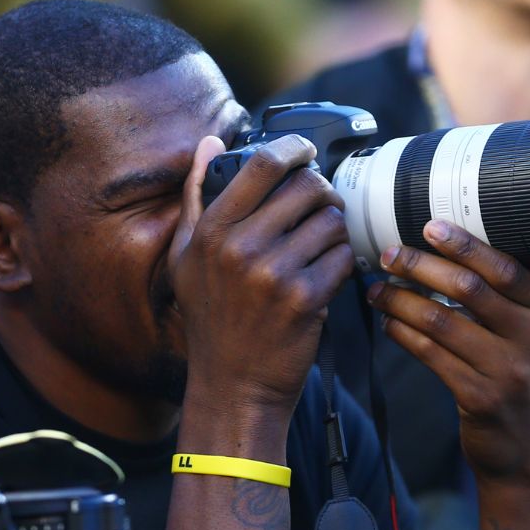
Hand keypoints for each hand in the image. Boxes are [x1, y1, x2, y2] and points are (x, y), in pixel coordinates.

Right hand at [170, 135, 352, 423]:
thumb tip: (207, 143)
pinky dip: (344, 261)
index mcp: (212, 231)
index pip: (263, 165)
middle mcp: (240, 248)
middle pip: (306, 187)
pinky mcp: (305, 299)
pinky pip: (344, 256)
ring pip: (331, 221)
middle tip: (321, 206)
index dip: (293, 149)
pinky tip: (328, 273)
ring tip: (323, 244)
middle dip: (322, 192)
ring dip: (335, 228)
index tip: (304, 152)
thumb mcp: (186, 257)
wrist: (234, 386)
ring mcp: (274, 274)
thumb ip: (195, 197)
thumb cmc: (211, 321)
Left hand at [367, 220, 529, 529]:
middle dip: (420, 266)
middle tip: (387, 254)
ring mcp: (509, 369)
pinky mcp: (481, 397)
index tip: (428, 227)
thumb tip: (444, 253)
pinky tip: (388, 323)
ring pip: (441, 321)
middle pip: (468, 288)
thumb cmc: (521, 383)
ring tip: (376, 290)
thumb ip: (504, 299)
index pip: (502, 266)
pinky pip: (431, 355)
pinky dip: (403, 334)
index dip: (462, 244)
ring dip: (401, 300)